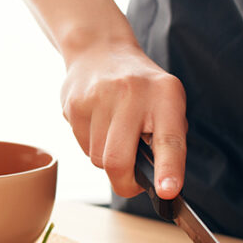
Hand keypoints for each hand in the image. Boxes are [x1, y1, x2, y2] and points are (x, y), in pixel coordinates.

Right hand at [60, 41, 187, 198]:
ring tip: (115, 134)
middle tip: (132, 184)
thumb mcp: (167, 102)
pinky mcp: (74, 104)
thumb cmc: (141, 87)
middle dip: (125, 183)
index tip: (167, 192)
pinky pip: (82, 147)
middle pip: (119, 160)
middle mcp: (132, 92)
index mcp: (165, 94)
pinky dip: (92, 146)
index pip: (168, 138)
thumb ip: (168, 139)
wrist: (100, 50)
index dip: (168, 169)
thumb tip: (160, 183)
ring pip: (98, 159)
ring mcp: (99, 97)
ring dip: (108, 159)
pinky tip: (98, 124)